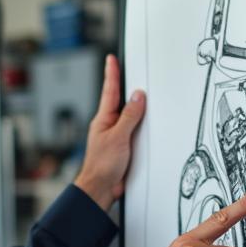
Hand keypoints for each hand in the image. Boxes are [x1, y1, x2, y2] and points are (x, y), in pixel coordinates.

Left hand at [73, 55, 145, 211]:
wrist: (101, 188)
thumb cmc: (102, 165)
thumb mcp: (118, 137)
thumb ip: (129, 117)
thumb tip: (138, 97)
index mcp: (104, 119)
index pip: (110, 91)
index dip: (111, 73)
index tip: (111, 58)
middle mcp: (108, 125)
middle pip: (120, 100)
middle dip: (123, 84)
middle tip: (123, 67)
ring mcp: (115, 136)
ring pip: (128, 116)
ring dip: (135, 105)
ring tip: (139, 90)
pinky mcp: (123, 147)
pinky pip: (134, 131)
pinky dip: (140, 124)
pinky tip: (145, 122)